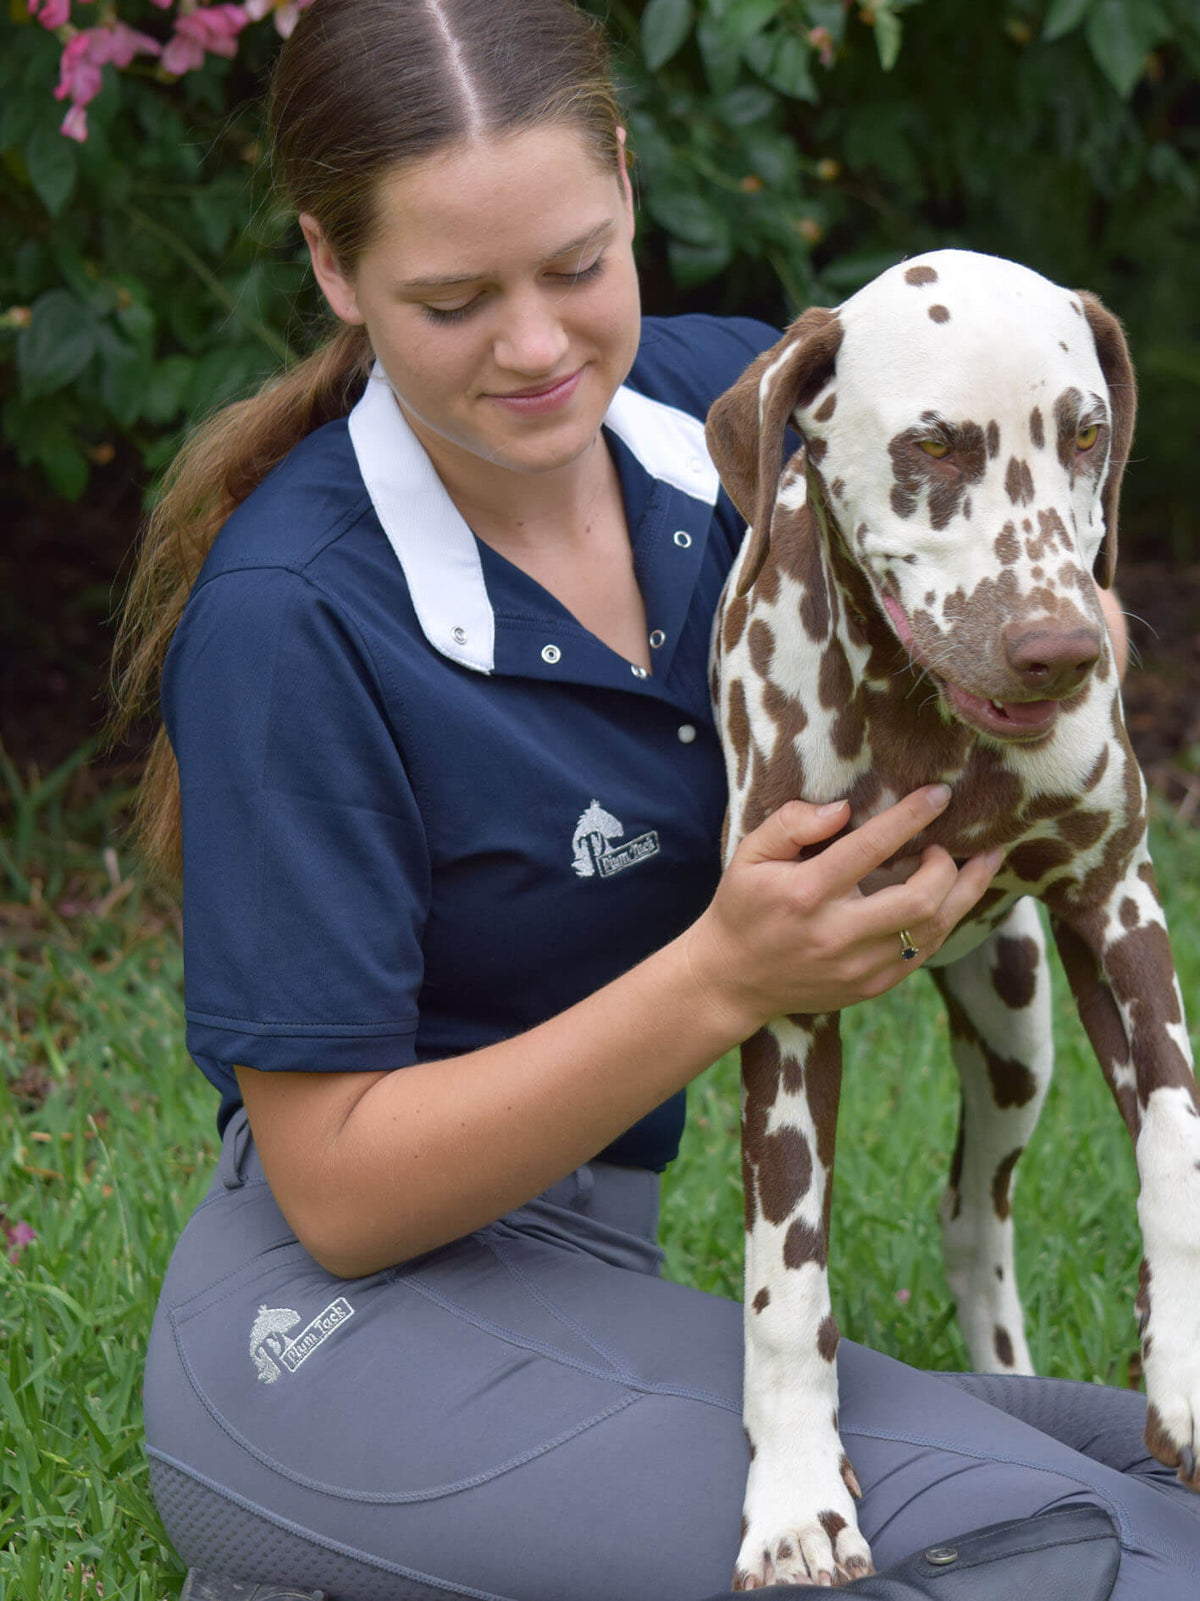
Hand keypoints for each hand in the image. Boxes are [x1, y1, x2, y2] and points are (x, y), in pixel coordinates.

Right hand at [686, 786, 1002, 1036]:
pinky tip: (952, 899)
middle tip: (946, 844)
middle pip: (920, 898)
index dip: (911, 817)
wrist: (732, 980)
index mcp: (806, 894)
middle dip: (948, 865)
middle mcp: (837, 934)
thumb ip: (792, 824)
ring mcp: (857, 968)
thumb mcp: (750, 855)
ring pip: (933, 930)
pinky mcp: (870, 987)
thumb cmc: (743, 907)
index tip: (940, 794)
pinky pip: (923, 954)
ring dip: (965, 893)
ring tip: (983, 863)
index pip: (871, 848)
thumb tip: (844, 810)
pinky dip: (944, 922)